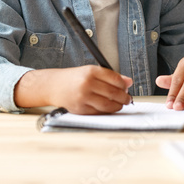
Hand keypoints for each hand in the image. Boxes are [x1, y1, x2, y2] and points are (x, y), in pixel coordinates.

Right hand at [14, 66, 132, 113]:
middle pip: (113, 93)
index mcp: (91, 71)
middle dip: (124, 97)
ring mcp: (83, 97)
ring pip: (107, 105)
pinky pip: (99, 112)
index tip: (127, 88)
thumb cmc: (74, 78)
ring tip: (120, 104)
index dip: (124, 85)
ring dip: (117, 106)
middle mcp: (86, 84)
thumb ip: (111, 76)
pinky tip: (109, 108)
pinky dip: (107, 111)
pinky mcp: (80, 109)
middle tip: (127, 98)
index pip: (115, 79)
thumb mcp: (92, 71)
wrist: (54, 86)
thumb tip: (129, 82)